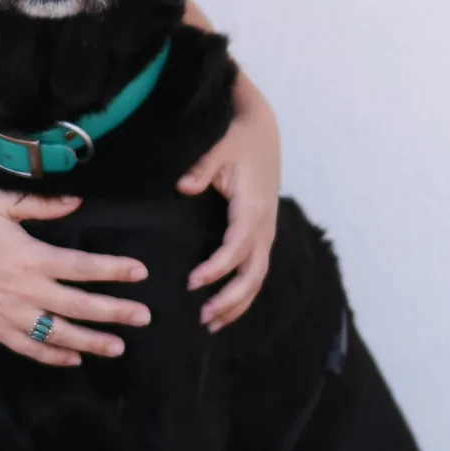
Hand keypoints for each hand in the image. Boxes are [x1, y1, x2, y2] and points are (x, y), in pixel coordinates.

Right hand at [0, 190, 150, 366]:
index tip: (140, 272)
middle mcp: (27, 291)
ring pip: (60, 335)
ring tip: (118, 347)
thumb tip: (77, 202)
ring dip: (92, 342)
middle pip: (80, 306)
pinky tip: (73, 359)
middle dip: (116, 312)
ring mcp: (12, 316)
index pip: (83, 266)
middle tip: (144, 316)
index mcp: (32, 258)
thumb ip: (41, 205)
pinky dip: (54, 356)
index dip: (115, 270)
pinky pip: (31, 349)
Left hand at [177, 72, 279, 330]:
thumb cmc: (237, 136)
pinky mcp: (261, 230)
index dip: (217, 268)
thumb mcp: (219, 145)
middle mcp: (263, 224)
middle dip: (230, 299)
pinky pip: (255, 268)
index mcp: (251, 207)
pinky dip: (242, 291)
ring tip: (210, 324)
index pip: (237, 248)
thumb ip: (201, 166)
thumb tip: (183, 187)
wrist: (261, 126)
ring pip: (257, 276)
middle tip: (202, 318)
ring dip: (237, 303)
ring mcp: (266, 229)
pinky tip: (224, 308)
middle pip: (253, 273)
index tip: (193, 283)